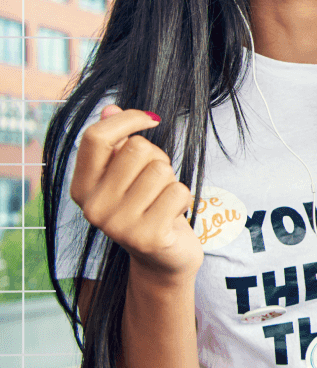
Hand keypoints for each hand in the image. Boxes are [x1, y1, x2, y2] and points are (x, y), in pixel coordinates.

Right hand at [68, 105, 202, 283]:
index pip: (96, 137)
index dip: (128, 119)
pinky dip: (184, 198)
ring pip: (160, 170)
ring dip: (171, 180)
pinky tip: (173, 215)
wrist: (163, 258)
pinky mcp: (147, 237)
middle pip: (137, 149)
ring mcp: (117, 225)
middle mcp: (92, 207)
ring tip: (163, 199)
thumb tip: (110, 108)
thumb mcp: (128, 174)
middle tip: (157, 182)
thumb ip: (117, 143)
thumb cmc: (147, 206)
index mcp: (81, 187)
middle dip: (157, 158)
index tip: (151, 119)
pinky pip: (178, 192)